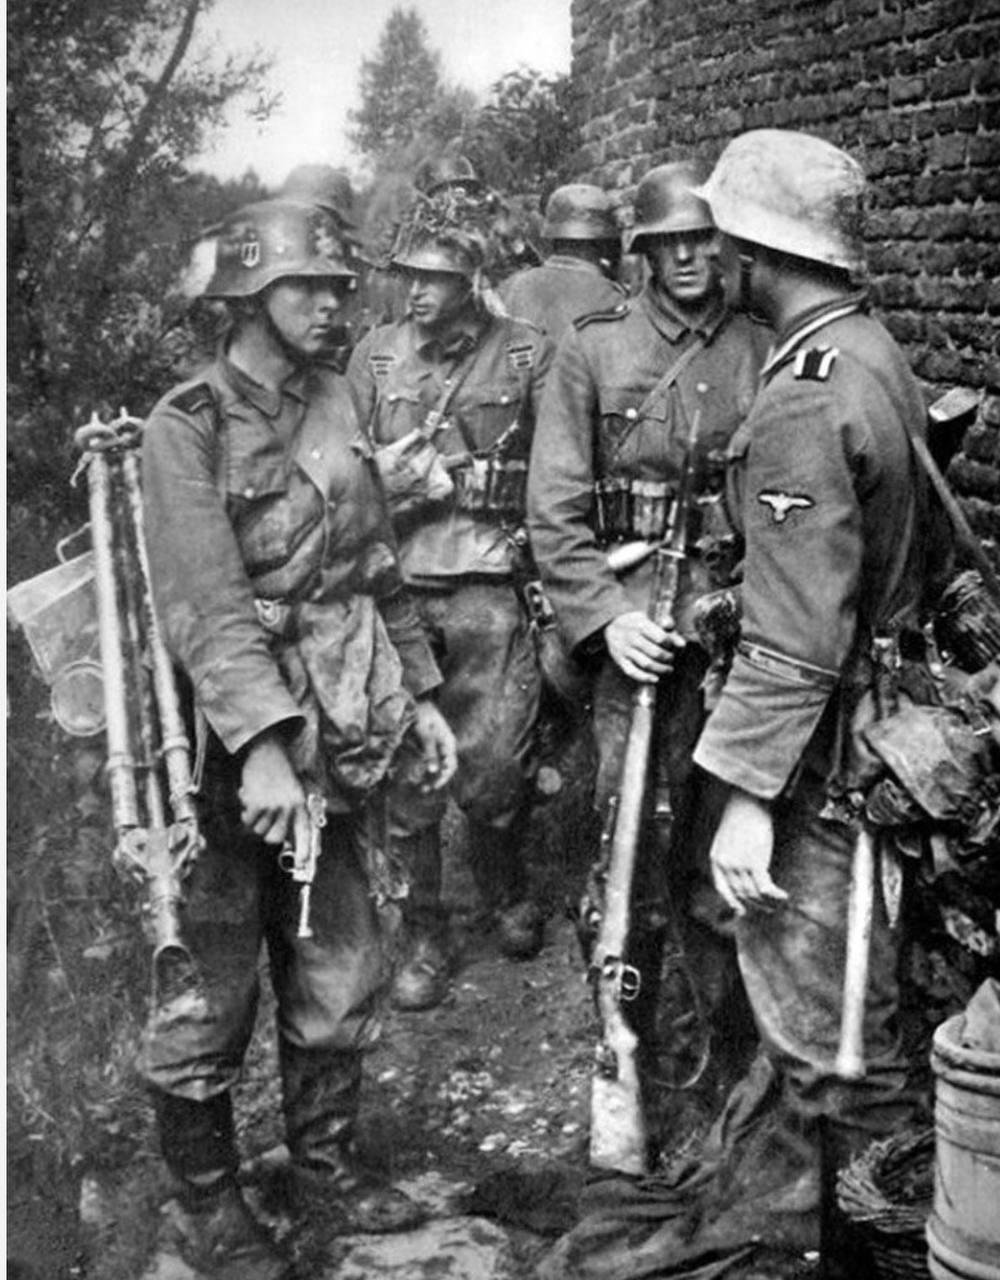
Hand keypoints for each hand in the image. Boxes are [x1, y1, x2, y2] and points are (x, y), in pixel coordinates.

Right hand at [239, 733, 306, 846]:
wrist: (266, 751)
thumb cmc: (279, 773)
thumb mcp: (292, 793)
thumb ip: (292, 815)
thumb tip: (289, 841)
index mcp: (300, 804)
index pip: (304, 833)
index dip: (304, 851)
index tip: (302, 865)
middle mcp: (289, 807)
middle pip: (276, 838)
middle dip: (267, 833)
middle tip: (263, 820)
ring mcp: (273, 806)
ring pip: (259, 830)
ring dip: (255, 820)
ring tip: (257, 802)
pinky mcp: (257, 803)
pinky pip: (247, 821)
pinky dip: (245, 813)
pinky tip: (249, 798)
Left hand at [411, 698, 457, 791]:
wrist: (414, 699)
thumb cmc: (421, 711)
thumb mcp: (423, 730)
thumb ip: (428, 749)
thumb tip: (433, 769)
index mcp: (448, 741)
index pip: (451, 765)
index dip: (443, 777)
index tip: (433, 785)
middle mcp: (444, 746)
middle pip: (444, 768)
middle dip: (436, 780)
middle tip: (424, 790)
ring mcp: (436, 746)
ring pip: (436, 766)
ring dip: (429, 777)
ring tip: (419, 787)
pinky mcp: (427, 746)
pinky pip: (427, 761)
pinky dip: (422, 769)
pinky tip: (415, 776)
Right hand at [605, 610, 684, 683]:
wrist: (610, 624)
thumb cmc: (636, 622)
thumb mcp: (650, 617)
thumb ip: (667, 627)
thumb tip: (682, 644)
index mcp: (641, 624)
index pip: (661, 638)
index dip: (671, 644)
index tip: (673, 646)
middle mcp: (632, 637)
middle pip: (655, 653)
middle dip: (668, 658)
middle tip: (671, 658)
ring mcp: (624, 650)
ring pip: (646, 664)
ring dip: (661, 669)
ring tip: (668, 669)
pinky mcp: (620, 660)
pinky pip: (633, 672)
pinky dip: (645, 678)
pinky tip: (655, 679)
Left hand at [709, 789, 787, 916]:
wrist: (748, 802)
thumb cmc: (741, 817)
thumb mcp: (728, 839)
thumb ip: (731, 857)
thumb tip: (744, 875)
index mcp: (715, 859)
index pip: (722, 889)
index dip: (732, 903)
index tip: (742, 912)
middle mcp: (725, 865)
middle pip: (741, 894)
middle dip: (756, 904)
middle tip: (769, 909)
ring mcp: (739, 865)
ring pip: (754, 893)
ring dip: (767, 902)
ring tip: (778, 903)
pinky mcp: (755, 863)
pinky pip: (765, 888)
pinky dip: (775, 896)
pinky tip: (783, 896)